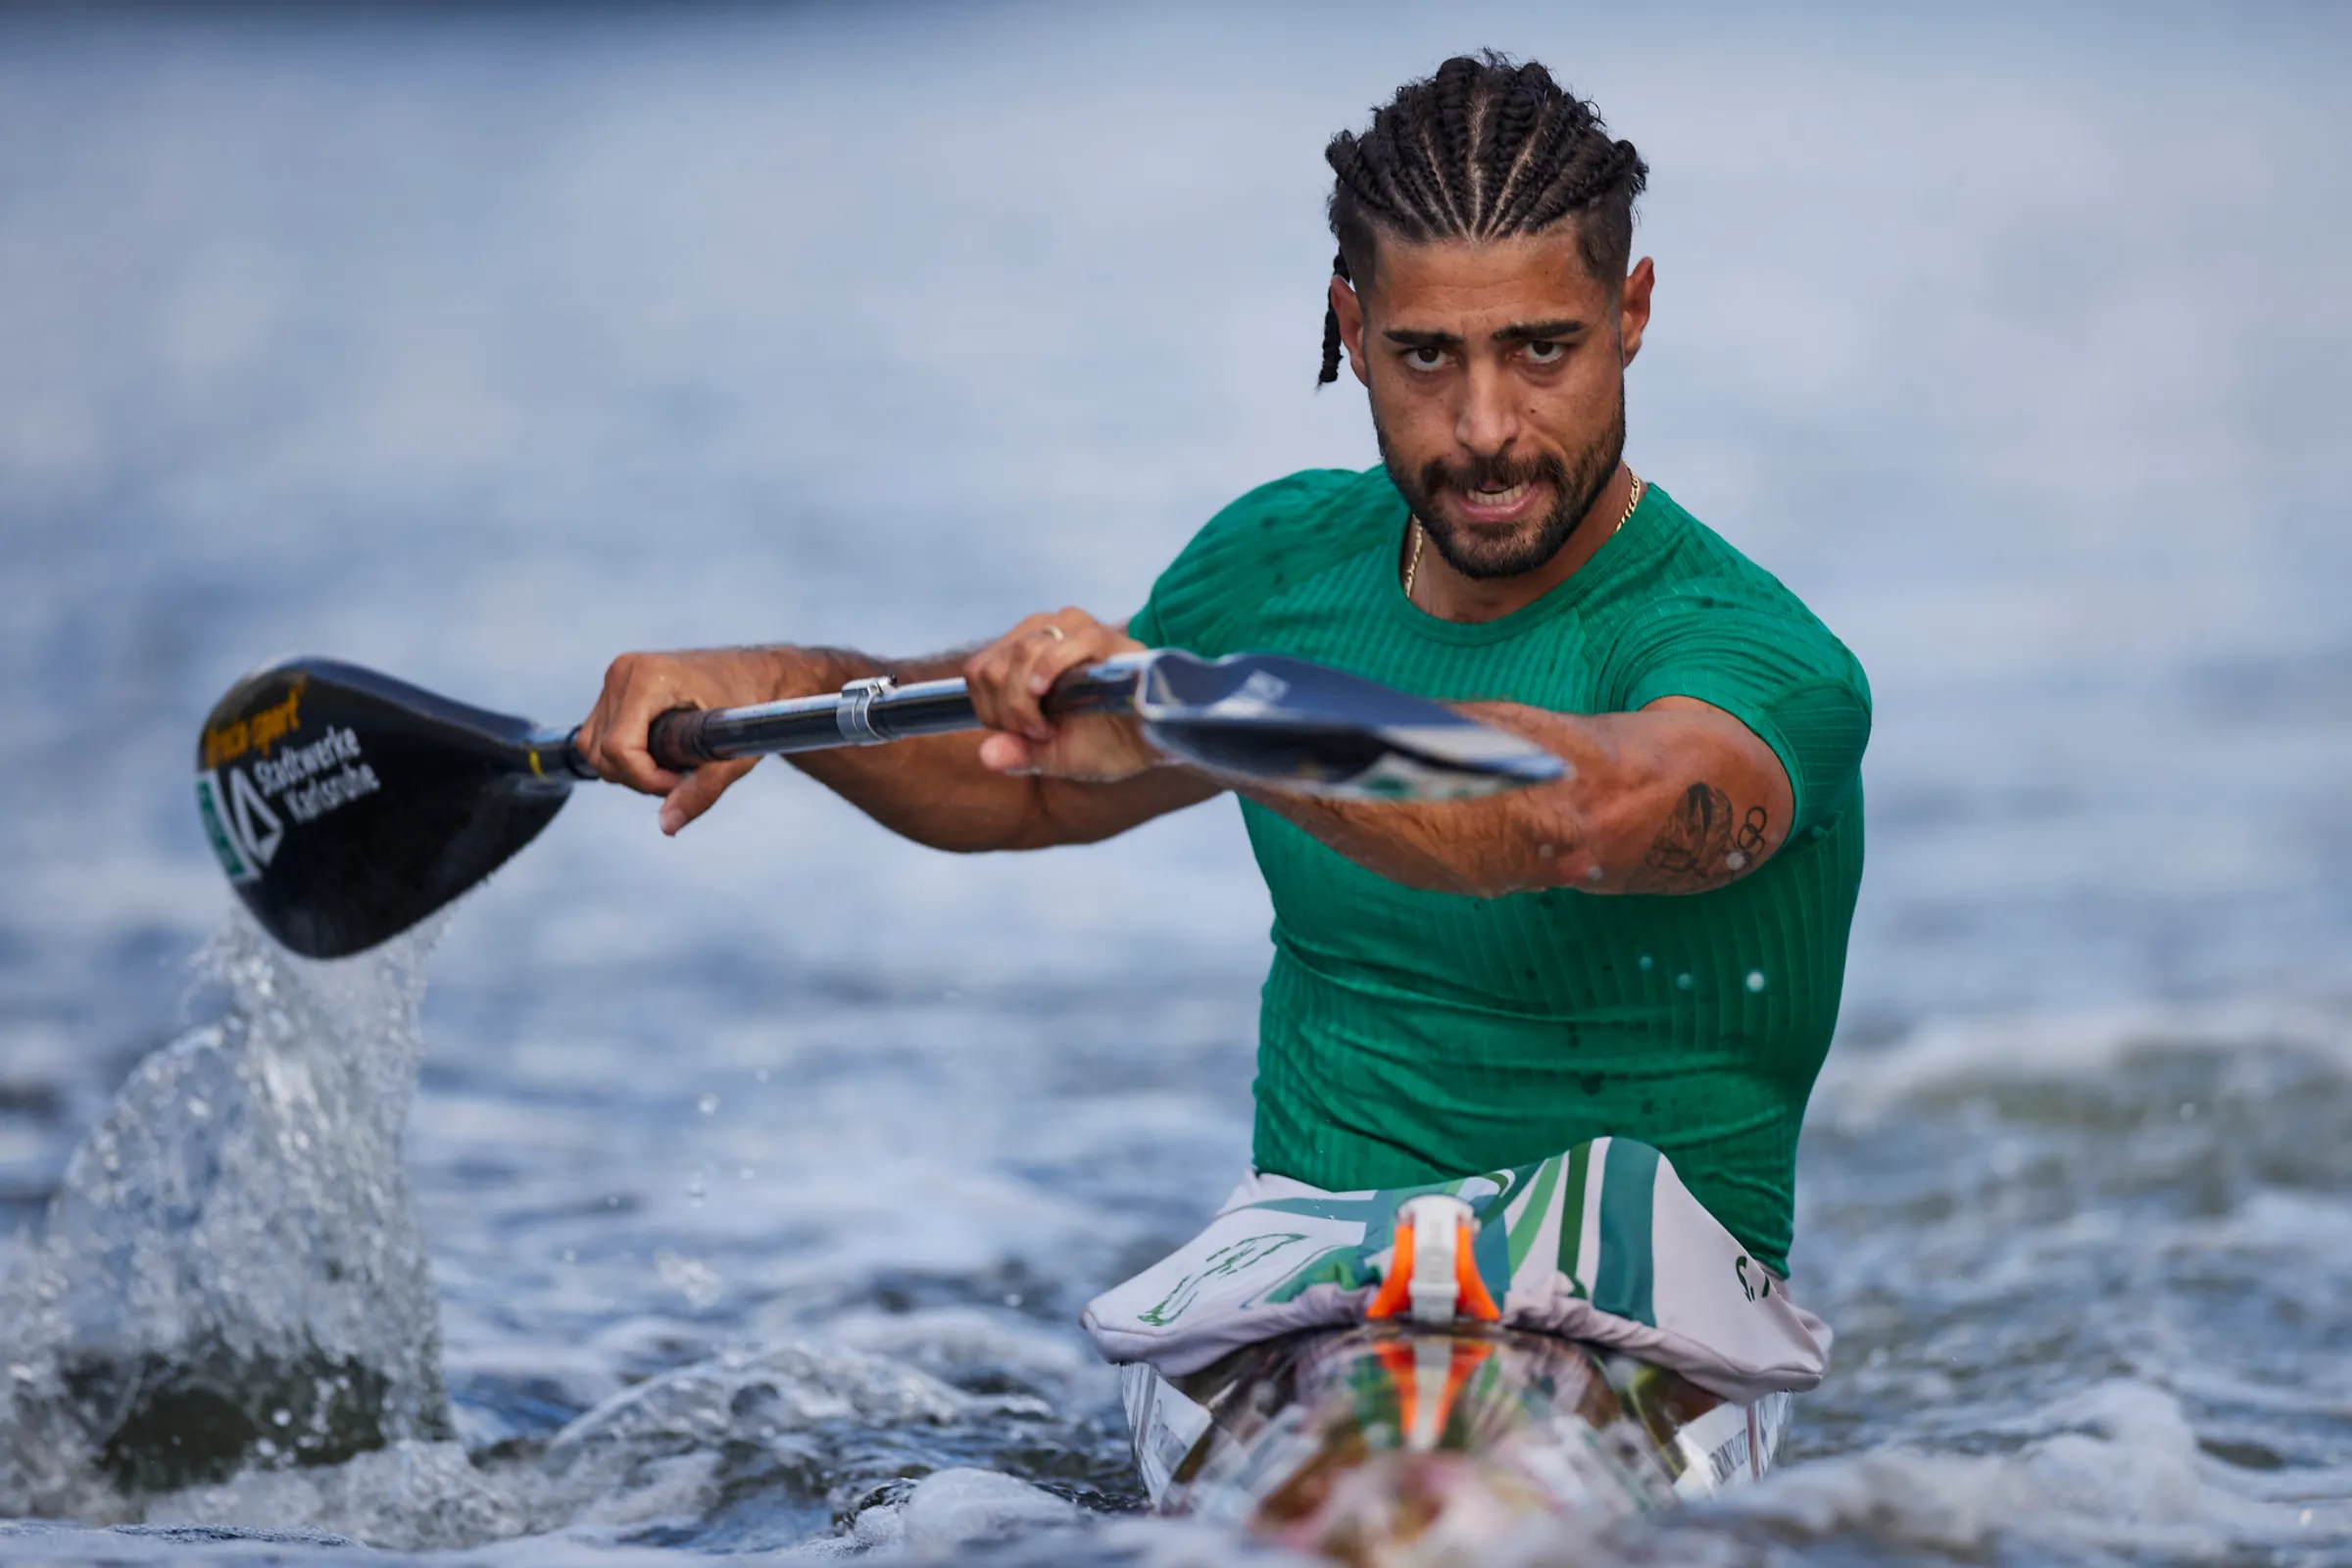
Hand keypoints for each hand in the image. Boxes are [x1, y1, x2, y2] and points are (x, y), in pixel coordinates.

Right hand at [576, 647, 802, 834]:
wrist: (756, 675)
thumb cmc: (751, 704)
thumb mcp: (733, 752)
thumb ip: (701, 790)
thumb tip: (667, 825)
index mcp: (648, 677)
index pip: (619, 748)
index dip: (647, 779)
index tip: (681, 782)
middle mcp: (623, 673)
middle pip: (602, 752)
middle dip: (639, 778)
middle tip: (681, 778)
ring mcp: (615, 679)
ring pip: (593, 749)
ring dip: (628, 771)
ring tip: (671, 766)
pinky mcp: (613, 690)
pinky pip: (596, 739)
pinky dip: (621, 758)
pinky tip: (658, 755)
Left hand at [965, 610, 1157, 780]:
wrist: (1157, 740)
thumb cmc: (1108, 742)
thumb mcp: (1055, 756)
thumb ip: (1020, 753)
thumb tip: (986, 756)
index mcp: (1025, 656)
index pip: (979, 670)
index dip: (989, 709)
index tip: (1022, 735)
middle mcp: (1046, 633)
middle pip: (994, 666)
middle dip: (1007, 711)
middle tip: (1039, 734)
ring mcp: (1075, 630)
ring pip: (1022, 651)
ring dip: (1025, 699)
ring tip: (1050, 726)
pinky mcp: (1108, 637)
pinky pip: (1068, 640)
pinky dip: (1049, 670)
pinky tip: (1049, 696)